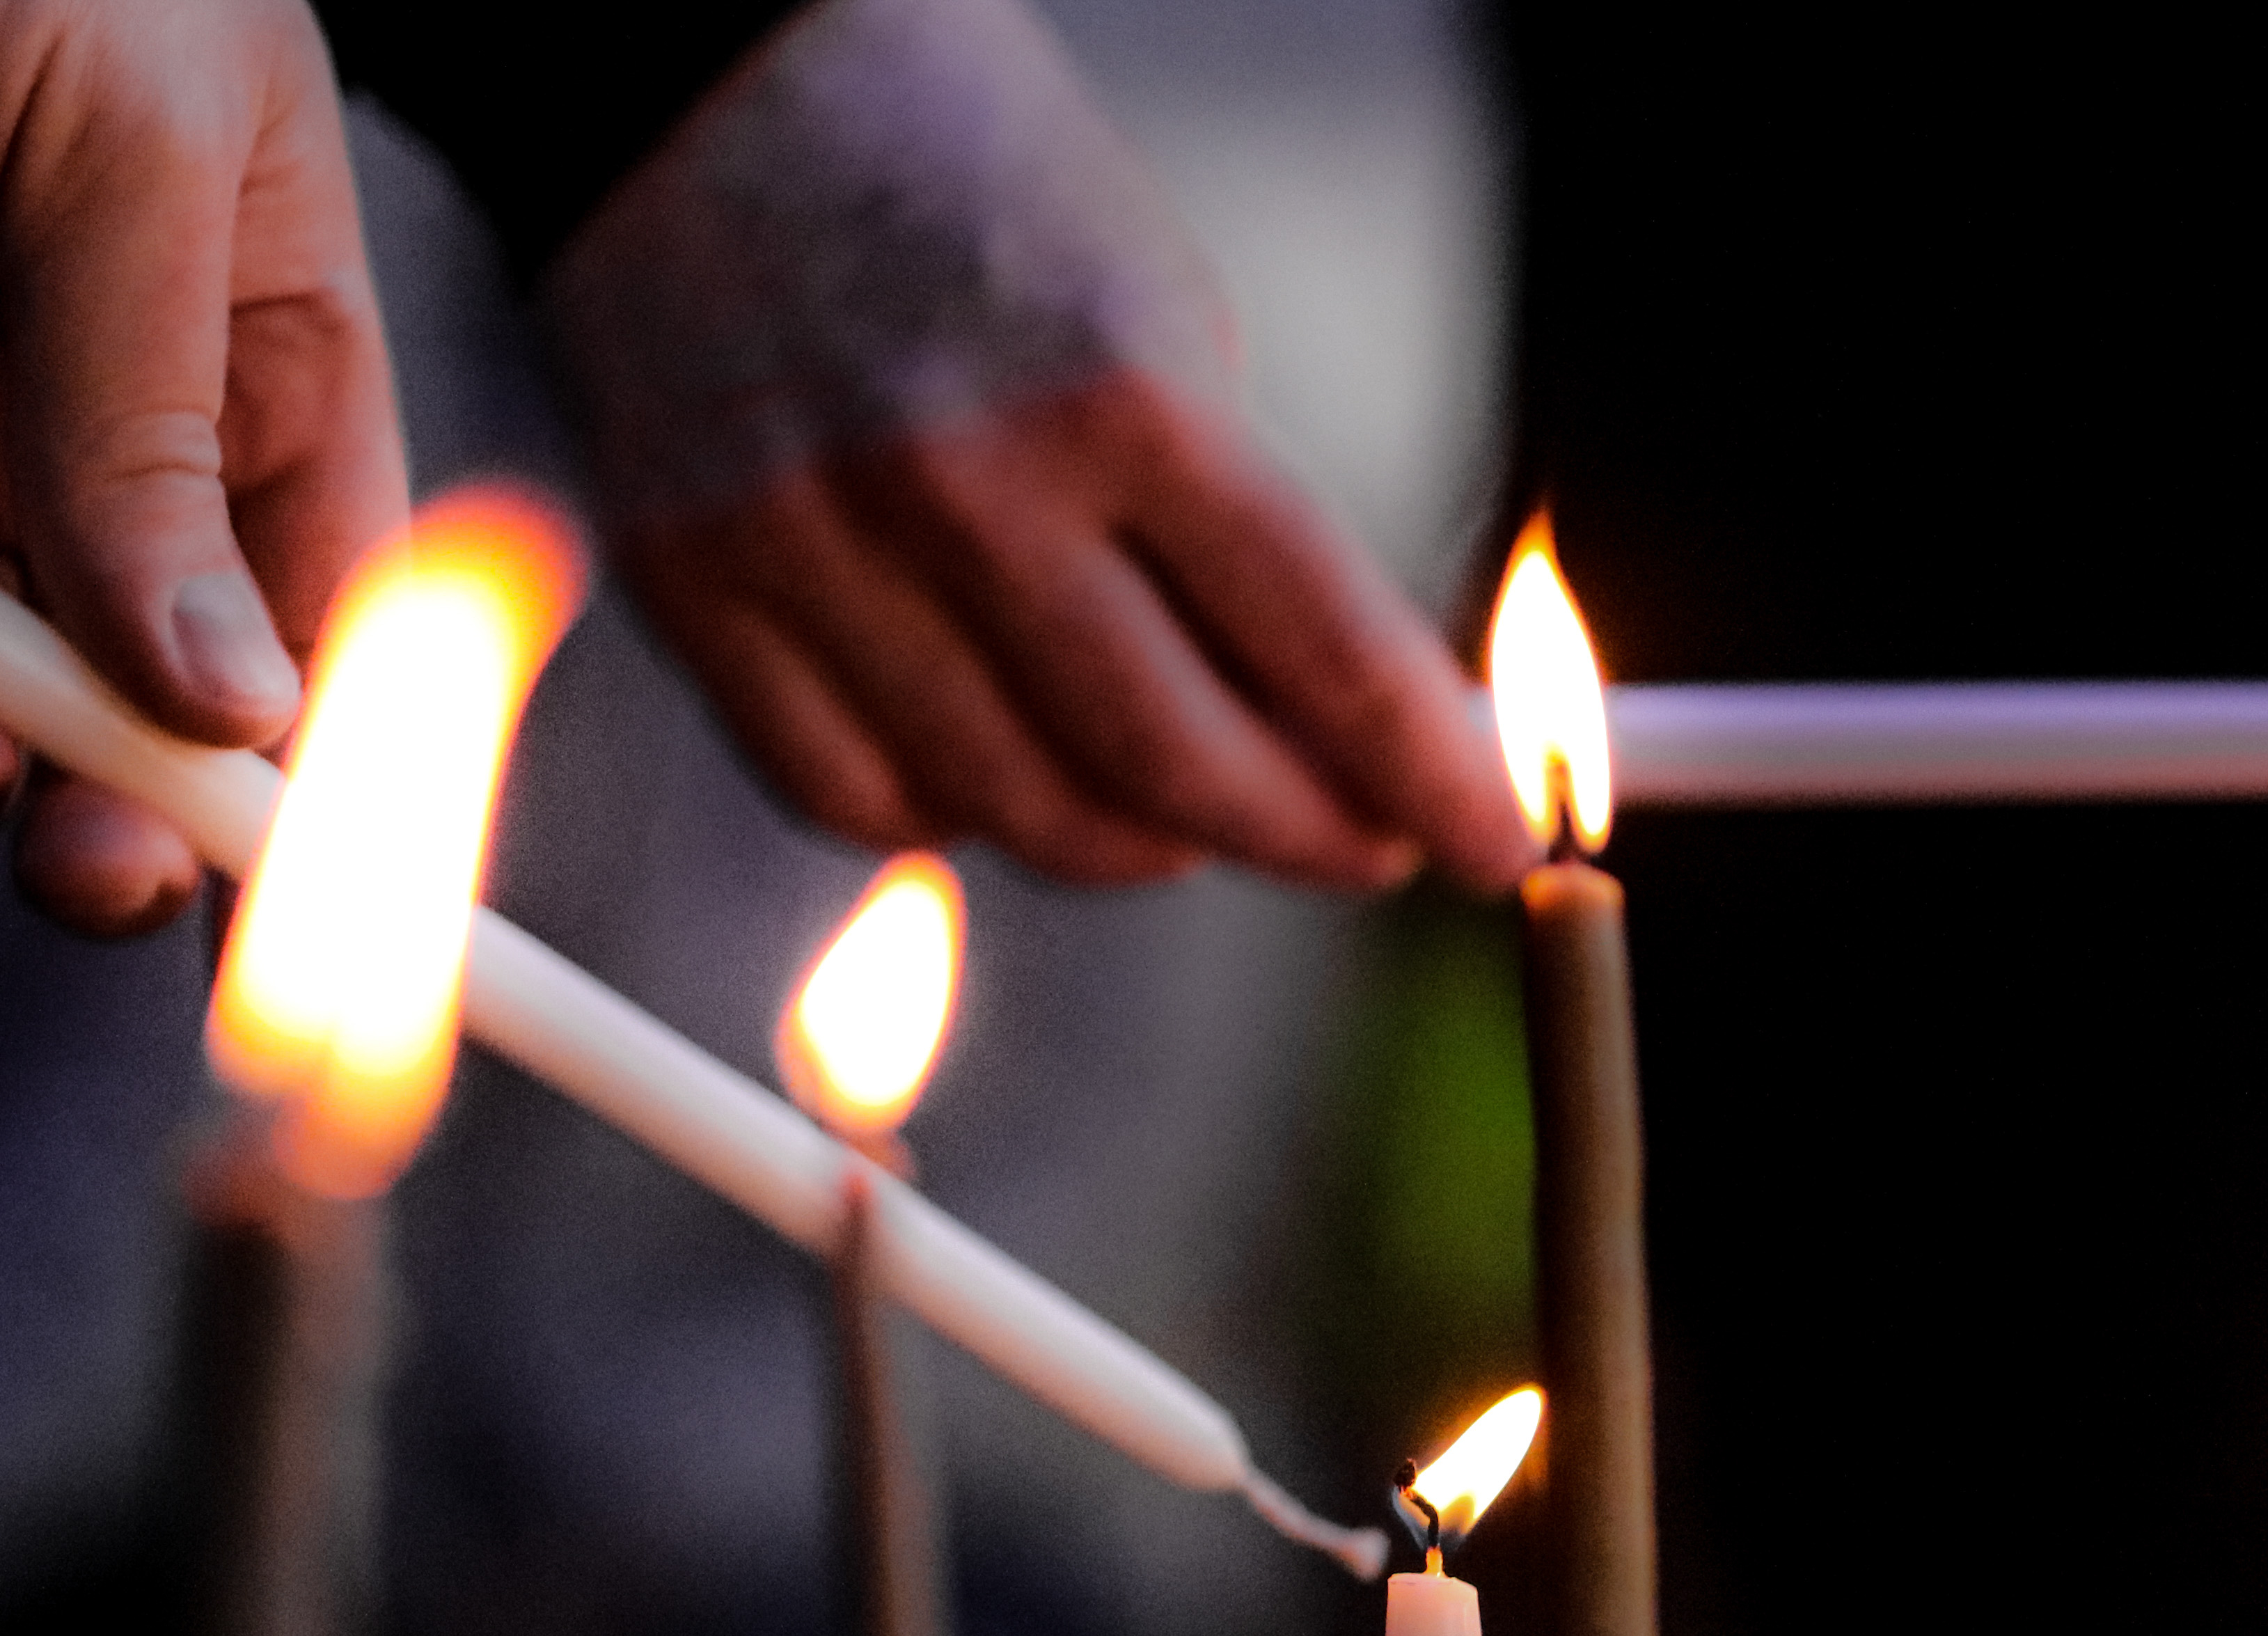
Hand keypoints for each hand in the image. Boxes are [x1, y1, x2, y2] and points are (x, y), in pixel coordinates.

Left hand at [0, 0, 403, 933]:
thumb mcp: (136, 150)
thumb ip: (160, 416)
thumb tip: (240, 707)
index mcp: (272, 359)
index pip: (330, 636)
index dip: (325, 801)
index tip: (294, 933)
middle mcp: (111, 411)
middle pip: (146, 673)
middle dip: (126, 792)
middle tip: (93, 865)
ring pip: (1, 645)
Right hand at [534, 0, 1531, 896]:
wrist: (702, 72)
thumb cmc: (968, 176)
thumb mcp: (1166, 311)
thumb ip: (1246, 526)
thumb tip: (1350, 723)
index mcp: (1116, 391)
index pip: (1332, 659)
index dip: (1436, 783)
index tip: (1491, 837)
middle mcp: (959, 484)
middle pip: (1179, 772)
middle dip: (1310, 837)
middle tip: (1364, 842)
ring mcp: (810, 544)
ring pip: (1026, 810)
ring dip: (1149, 839)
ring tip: (1199, 802)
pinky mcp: (690, 584)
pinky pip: (859, 797)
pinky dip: (966, 816)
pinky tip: (1018, 767)